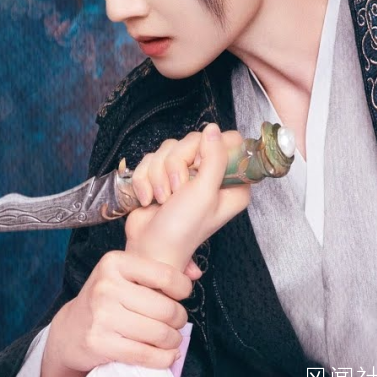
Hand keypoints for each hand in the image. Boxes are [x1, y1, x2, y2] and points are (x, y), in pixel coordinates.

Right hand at [39, 251, 195, 376]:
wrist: (70, 330)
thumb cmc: (106, 301)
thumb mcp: (121, 275)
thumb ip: (155, 272)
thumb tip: (195, 273)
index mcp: (114, 263)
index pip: (166, 275)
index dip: (182, 290)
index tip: (179, 297)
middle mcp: (106, 285)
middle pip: (166, 308)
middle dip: (179, 320)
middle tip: (175, 323)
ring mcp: (102, 315)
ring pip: (159, 333)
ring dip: (173, 341)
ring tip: (170, 340)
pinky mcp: (100, 342)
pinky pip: (146, 354)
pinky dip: (163, 358)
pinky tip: (165, 355)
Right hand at [125, 124, 250, 269]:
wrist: (149, 247)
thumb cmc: (182, 230)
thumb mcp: (204, 193)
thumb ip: (215, 158)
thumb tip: (214, 129)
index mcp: (231, 182)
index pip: (228, 142)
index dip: (208, 149)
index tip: (198, 167)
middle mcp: (210, 176)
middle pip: (193, 141)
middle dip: (176, 165)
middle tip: (177, 190)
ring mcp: (185, 176)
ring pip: (168, 149)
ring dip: (158, 175)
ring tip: (163, 199)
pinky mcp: (161, 176)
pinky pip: (150, 159)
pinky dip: (145, 179)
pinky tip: (149, 199)